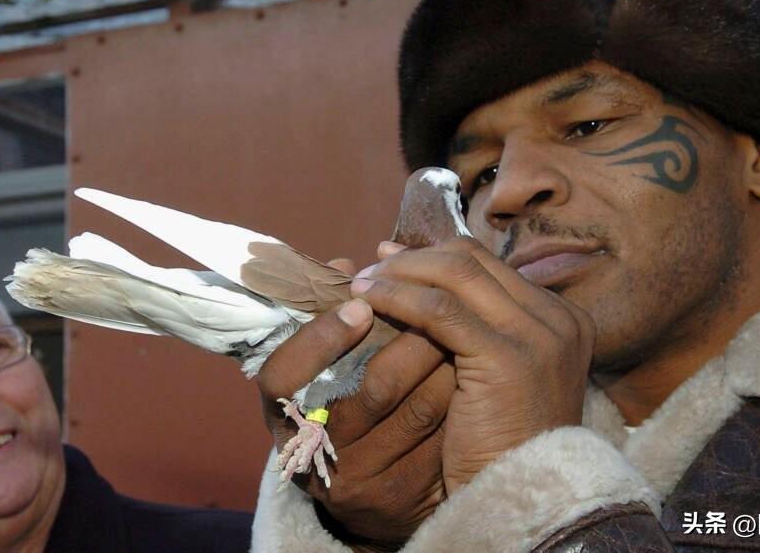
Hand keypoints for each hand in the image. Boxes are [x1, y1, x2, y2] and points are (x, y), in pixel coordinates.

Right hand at [257, 257, 454, 547]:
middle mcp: (316, 454)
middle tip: (436, 301)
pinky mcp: (404, 498)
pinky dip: (464, 396)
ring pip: (418, 410)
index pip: (282, 378)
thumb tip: (343, 261)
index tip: (359, 303)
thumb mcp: (326, 369)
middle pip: (368, 390)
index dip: (320, 337)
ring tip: (466, 325)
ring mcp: (363, 479)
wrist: (376, 491)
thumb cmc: (348, 406)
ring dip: (448, 359)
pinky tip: (478, 369)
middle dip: (411, 337)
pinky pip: (445, 437)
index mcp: (285, 415)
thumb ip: (332, 320)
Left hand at [351, 237, 594, 493]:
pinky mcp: (506, 357)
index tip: (395, 260)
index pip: (489, 266)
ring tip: (364, 282)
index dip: (437, 257)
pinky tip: (370, 301)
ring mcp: (537, 334)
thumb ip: (482, 332)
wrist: (521, 494)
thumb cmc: (500, 442)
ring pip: (456, 275)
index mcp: (560, 318)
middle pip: (474, 260)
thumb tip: (433, 291)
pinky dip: (400, 298)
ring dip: (402, 273)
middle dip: (417, 257)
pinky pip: (440, 310)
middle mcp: (557, 318)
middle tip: (375, 263)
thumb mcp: (499, 376)